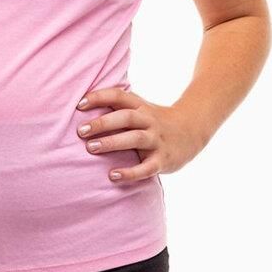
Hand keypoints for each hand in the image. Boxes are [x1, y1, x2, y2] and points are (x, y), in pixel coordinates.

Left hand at [76, 86, 201, 182]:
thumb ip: (116, 107)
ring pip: (135, 139)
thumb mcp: (140, 109)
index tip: (79, 104)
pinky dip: (130, 173)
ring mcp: (157, 140)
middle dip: (102, 123)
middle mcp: (149, 121)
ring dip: (112, 143)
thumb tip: (80, 105)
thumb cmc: (153, 121)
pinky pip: (146, 167)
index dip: (99, 97)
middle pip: (125, 117)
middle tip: (80, 131)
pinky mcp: (163, 160)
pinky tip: (112, 175)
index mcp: (140, 106)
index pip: (119, 96)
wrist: (192, 131)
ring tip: (90, 148)